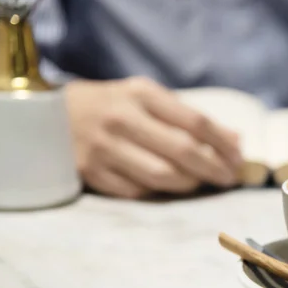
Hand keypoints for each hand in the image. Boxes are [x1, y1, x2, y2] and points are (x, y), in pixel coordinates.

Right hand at [65, 76, 242, 197]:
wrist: (49, 115)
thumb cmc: (112, 105)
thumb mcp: (148, 98)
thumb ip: (190, 118)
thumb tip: (235, 140)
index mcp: (142, 94)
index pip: (195, 121)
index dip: (223, 143)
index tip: (238, 157)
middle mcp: (123, 119)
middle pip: (183, 151)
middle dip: (214, 168)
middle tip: (229, 178)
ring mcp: (105, 148)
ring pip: (163, 176)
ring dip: (191, 184)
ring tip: (203, 183)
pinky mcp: (92, 173)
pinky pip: (138, 191)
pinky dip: (159, 192)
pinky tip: (170, 188)